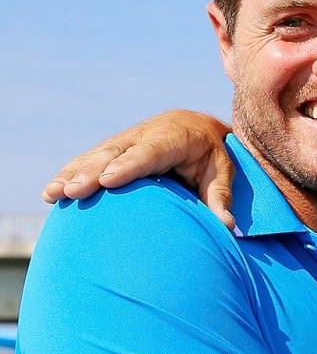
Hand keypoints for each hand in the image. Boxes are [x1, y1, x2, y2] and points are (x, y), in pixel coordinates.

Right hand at [43, 110, 235, 228]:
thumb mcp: (222, 172)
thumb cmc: (213, 155)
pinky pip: (87, 160)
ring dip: (72, 173)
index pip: (149, 152)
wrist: (197, 127)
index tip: (107, 180)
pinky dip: (69, 173)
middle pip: (114, 154)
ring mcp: (124, 140)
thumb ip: (221, 197)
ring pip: (94, 156)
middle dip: (91, 172)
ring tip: (53, 193)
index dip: (128, 166)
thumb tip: (227, 227)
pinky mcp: (112, 149)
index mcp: (174, 137)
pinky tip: (51, 193)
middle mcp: (144, 135)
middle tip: (74, 191)